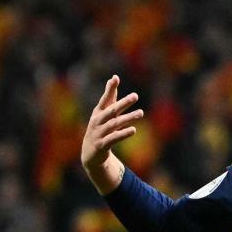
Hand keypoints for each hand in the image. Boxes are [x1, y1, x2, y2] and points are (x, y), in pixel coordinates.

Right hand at [81, 75, 143, 194]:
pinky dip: (123, 134)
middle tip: (135, 96)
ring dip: (128, 118)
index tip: (115, 79)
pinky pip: (114, 138)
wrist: (90, 154)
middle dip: (123, 103)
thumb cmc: (100, 129)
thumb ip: (110, 97)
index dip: (109, 89)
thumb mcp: (103, 113)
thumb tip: (114, 77)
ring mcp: (99, 133)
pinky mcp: (102, 145)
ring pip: (115, 124)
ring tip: (141, 113)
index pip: (104, 99)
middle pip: (111, 110)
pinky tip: (133, 130)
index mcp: (98, 112)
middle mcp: (97, 121)